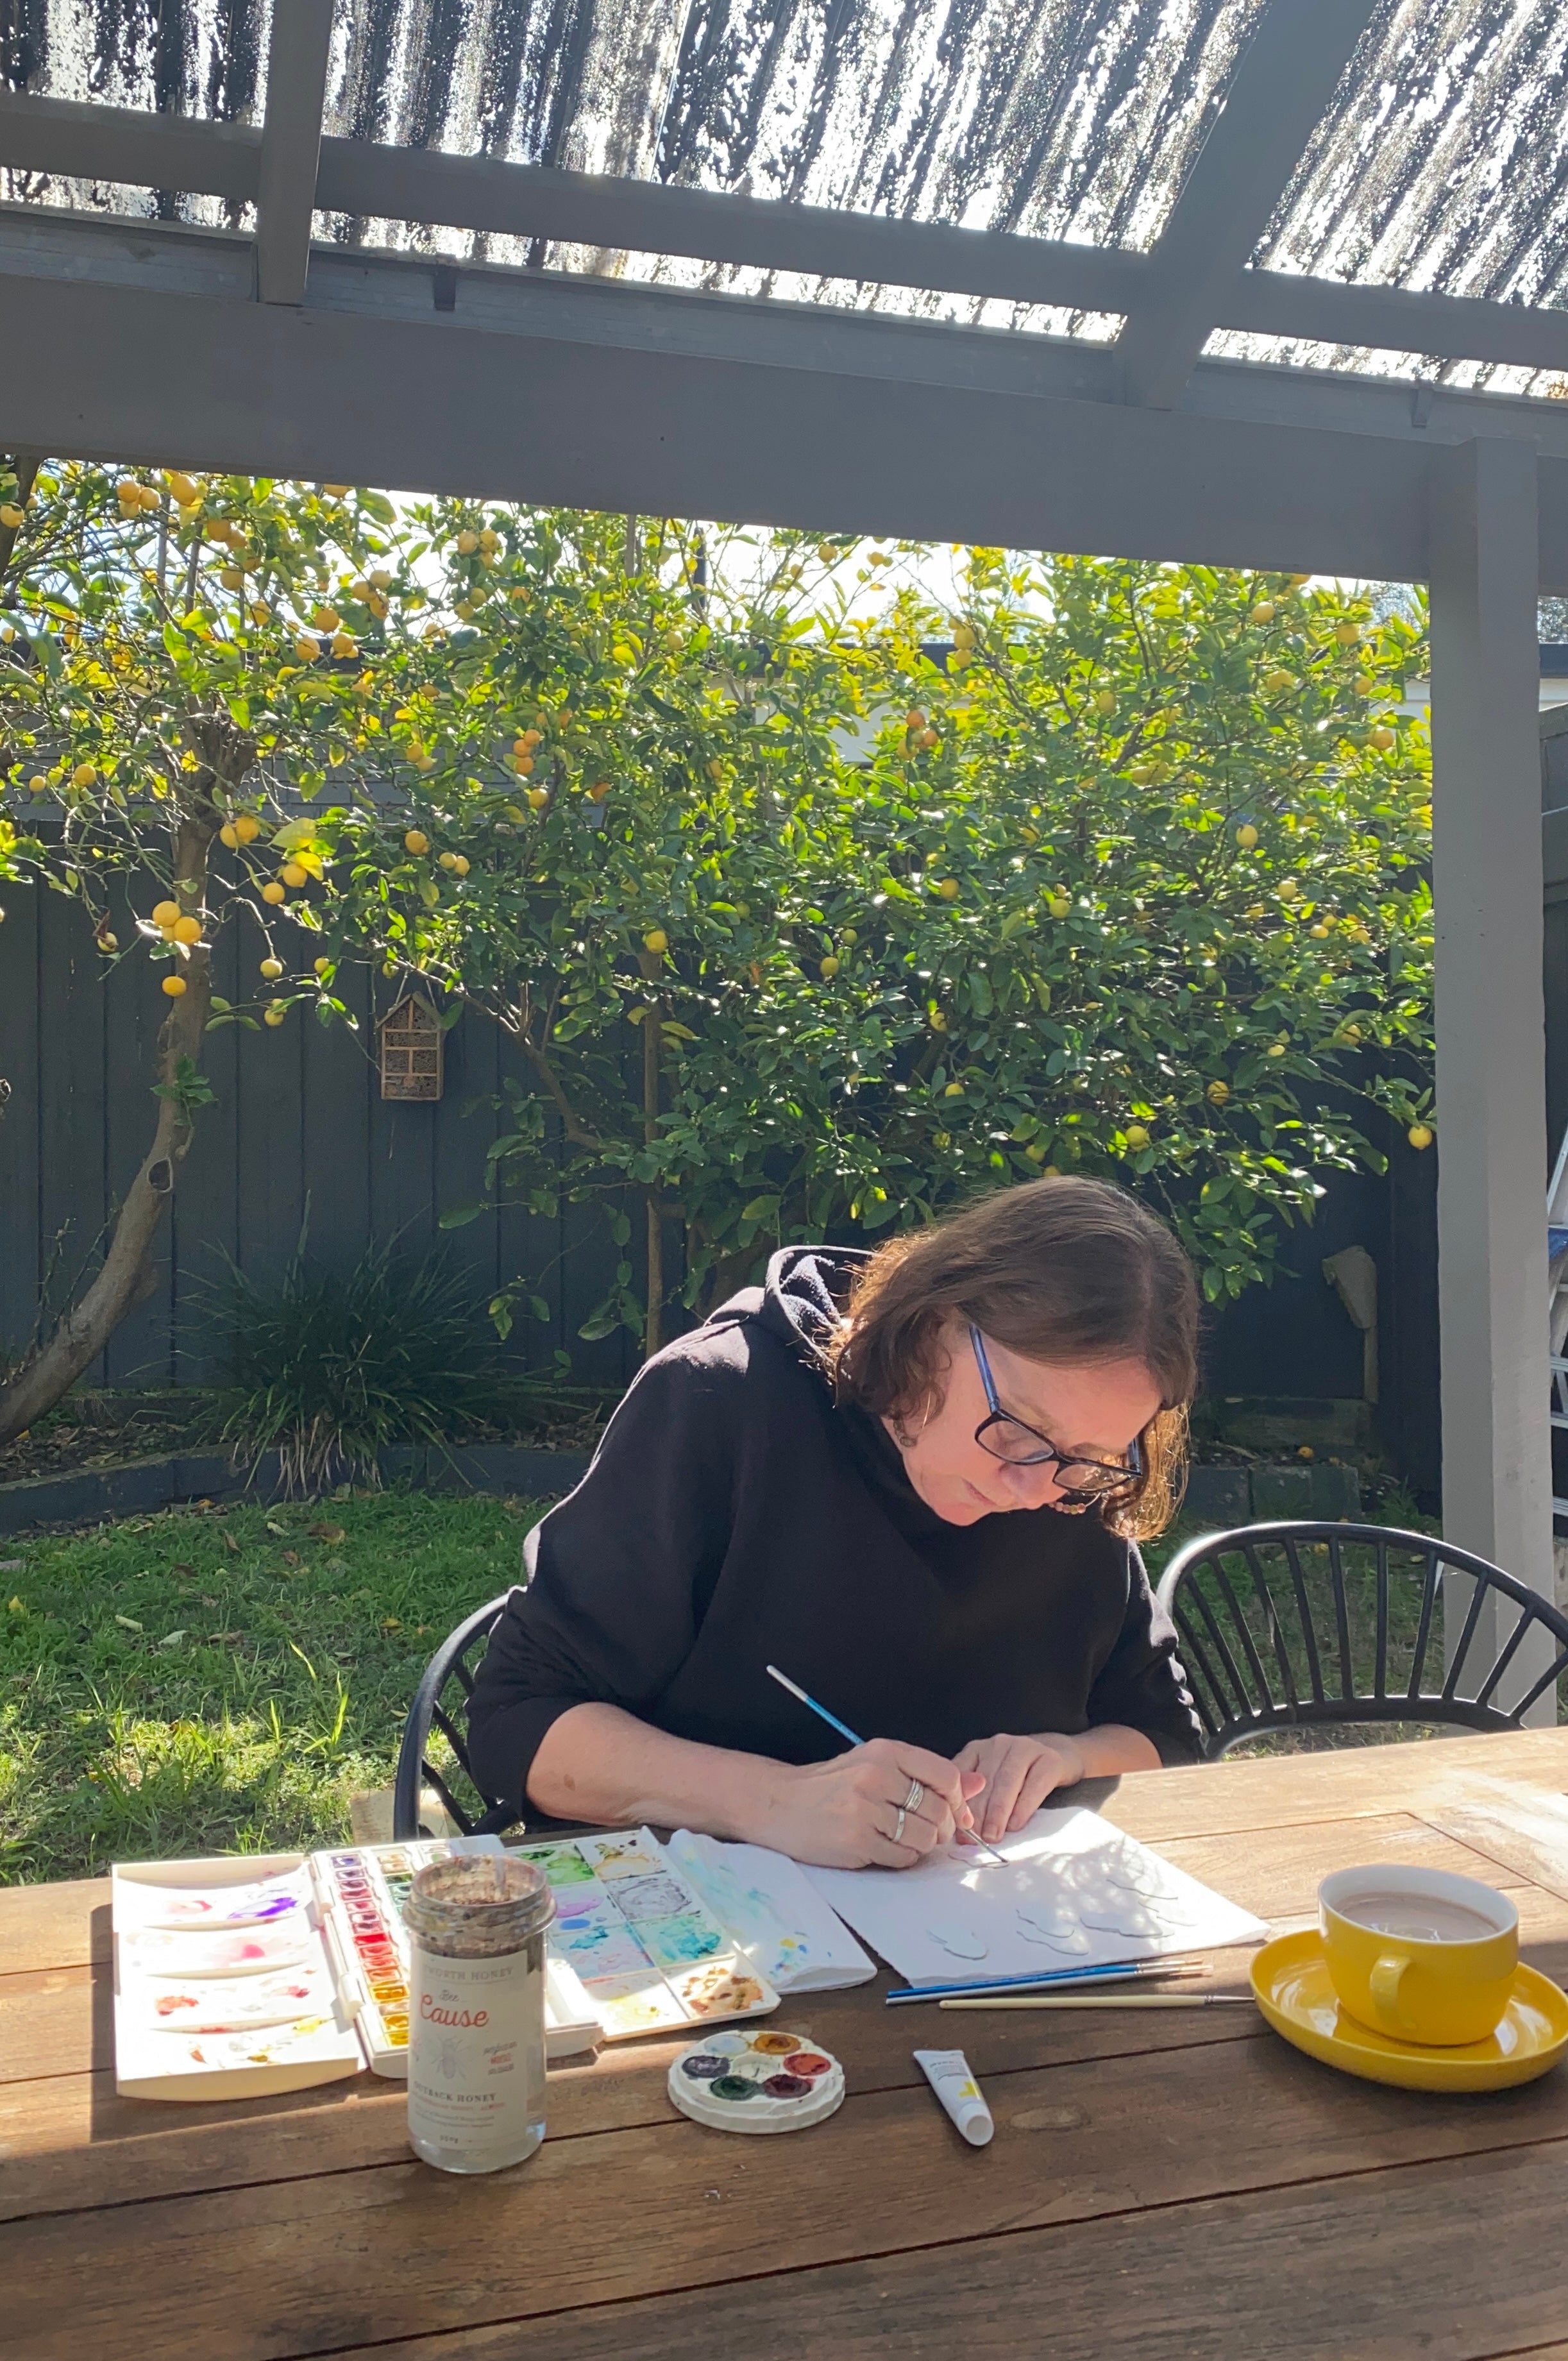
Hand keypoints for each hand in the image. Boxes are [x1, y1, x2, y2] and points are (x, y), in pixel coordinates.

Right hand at [755, 1737, 987, 1869]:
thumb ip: (926, 1774)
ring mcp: (865, 1810)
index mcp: (885, 1752)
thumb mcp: (876, 1765)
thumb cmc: (831, 1785)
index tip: (955, 1813)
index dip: (958, 1800)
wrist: (779, 1803)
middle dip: (942, 1828)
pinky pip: (901, 1857)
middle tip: (928, 1831)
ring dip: (922, 1845)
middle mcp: (876, 1776)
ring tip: (903, 1839)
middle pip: (938, 1810)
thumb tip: (978, 1784)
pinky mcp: (855, 1841)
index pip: (946, 1776)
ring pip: (924, 1837)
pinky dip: (902, 1858)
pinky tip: (885, 1848)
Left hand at [954, 1732, 1086, 1841]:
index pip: (962, 1773)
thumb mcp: (991, 1782)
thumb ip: (975, 1801)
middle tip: (974, 1839)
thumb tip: (962, 1834)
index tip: (957, 1827)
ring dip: (997, 1813)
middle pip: (984, 1781)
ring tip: (993, 1836)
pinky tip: (1015, 1824)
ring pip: (1006, 1782)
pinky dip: (1023, 1808)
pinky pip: (1034, 1785)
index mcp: (977, 1749)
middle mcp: (999, 1745)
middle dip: (977, 1813)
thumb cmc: (1018, 1778)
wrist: (1058, 1757)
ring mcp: (1025, 1748)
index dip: (959, 1802)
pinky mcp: (1050, 1759)